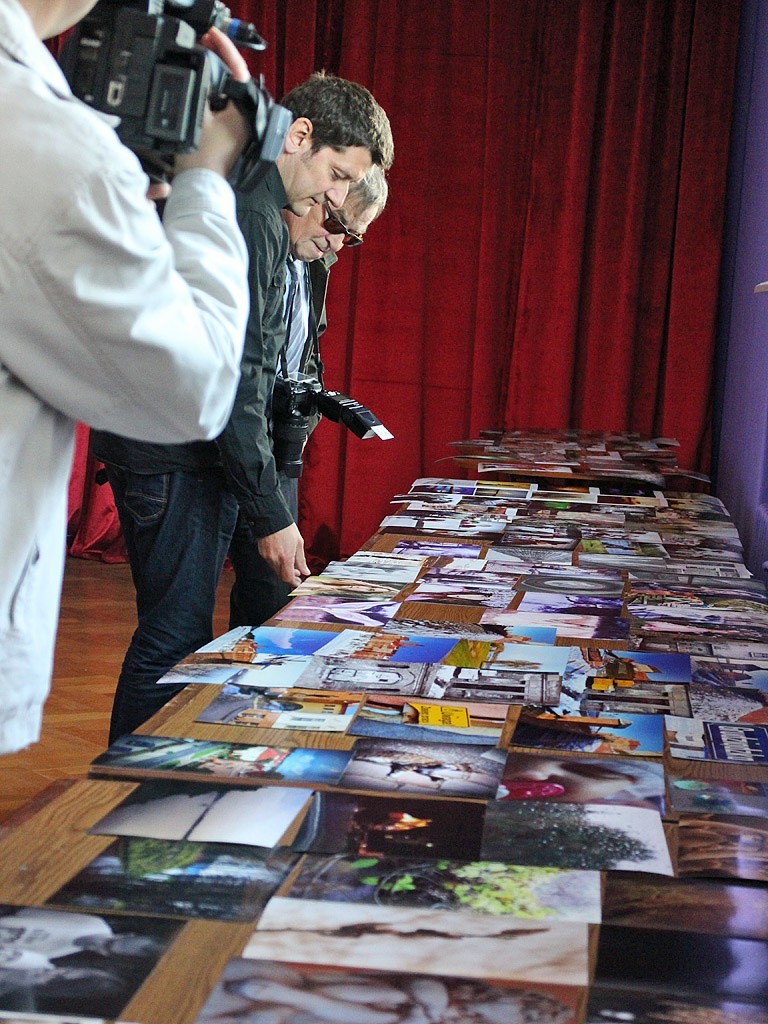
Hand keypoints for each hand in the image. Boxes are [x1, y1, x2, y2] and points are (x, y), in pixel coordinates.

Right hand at [175, 28, 249, 179]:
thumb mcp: (197, 115)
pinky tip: (202, 93)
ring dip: (217, 80)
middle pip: (235, 82)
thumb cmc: (201, 159)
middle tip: (205, 45)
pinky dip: (214, 98)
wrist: (201, 187)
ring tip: (202, 63)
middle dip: (221, 62)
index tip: (213, 36)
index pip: (238, 71)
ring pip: (230, 96)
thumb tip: (202, 73)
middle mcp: (247, 121)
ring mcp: (240, 131)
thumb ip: (200, 89)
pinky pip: (224, 111)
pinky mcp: (230, 139)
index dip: (225, 50)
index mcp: (244, 112)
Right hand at [257, 523, 309, 586]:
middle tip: (297, 574)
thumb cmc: (287, 529)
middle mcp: (275, 560)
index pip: (288, 578)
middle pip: (281, 576)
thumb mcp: (299, 543)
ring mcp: (267, 557)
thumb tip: (305, 572)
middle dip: (290, 578)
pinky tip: (283, 558)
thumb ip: (301, 560)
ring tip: (291, 565)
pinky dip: (277, 565)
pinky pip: (270, 564)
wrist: (272, 518)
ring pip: (276, 570)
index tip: (298, 583)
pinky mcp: (262, 553)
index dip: (293, 583)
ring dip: (284, 571)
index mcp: (286, 558)